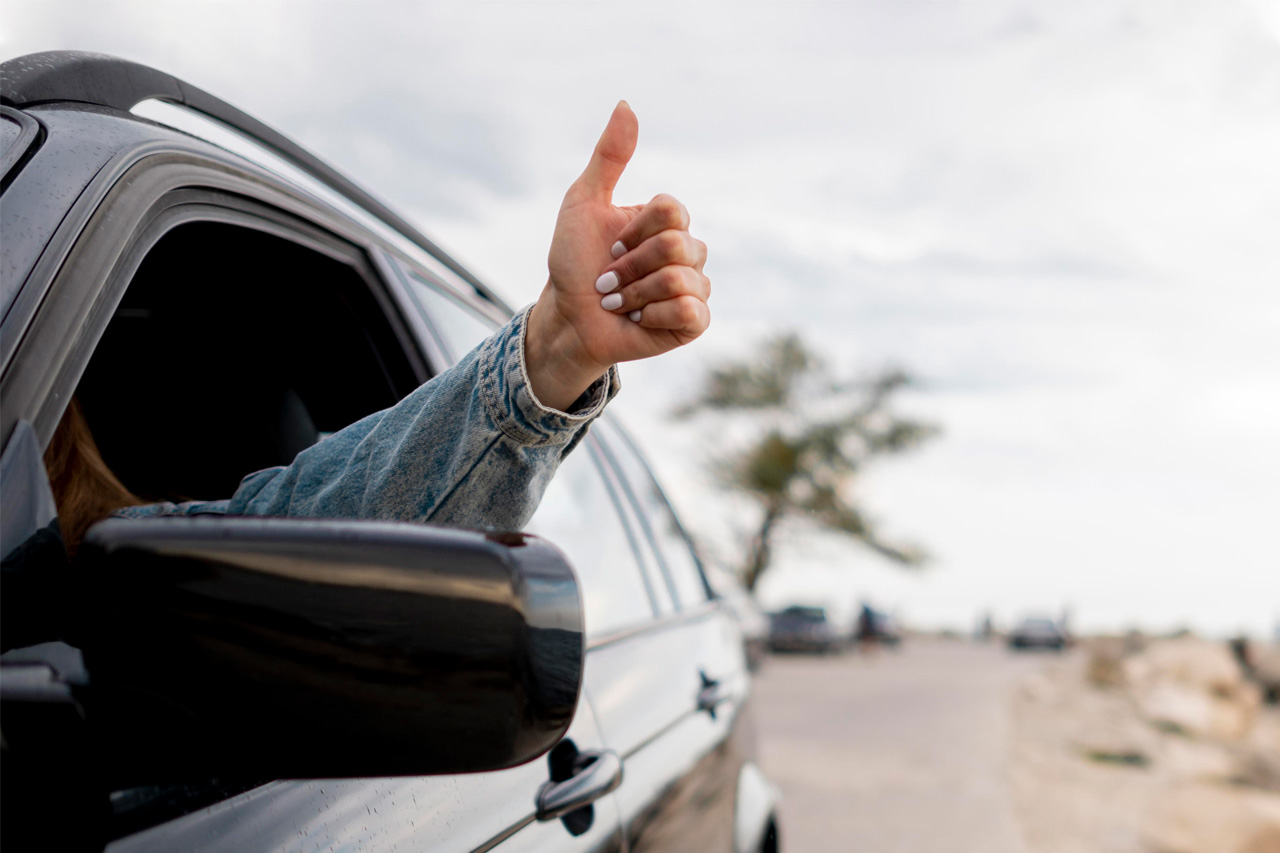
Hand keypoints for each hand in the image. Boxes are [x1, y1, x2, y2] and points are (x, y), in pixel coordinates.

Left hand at [526, 101, 710, 410]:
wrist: (568, 318)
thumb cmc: (574, 264)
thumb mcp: (583, 203)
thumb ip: (609, 156)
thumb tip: (626, 103)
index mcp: (667, 223)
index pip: (672, 209)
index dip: (634, 230)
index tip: (610, 246)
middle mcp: (687, 251)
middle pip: (677, 245)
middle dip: (630, 266)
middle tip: (609, 281)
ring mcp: (694, 286)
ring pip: (680, 279)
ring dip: (635, 294)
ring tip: (620, 303)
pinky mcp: (694, 321)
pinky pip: (690, 310)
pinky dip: (655, 315)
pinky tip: (640, 320)